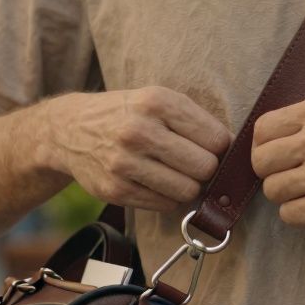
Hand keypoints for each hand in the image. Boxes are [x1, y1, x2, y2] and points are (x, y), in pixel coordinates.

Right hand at [46, 87, 232, 211]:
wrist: (69, 130)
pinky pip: (164, 205)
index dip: (220, 147)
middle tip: (193, 163)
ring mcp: (124, 162)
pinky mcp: (114, 189)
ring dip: (188, 186)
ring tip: (175, 173)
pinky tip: (155, 181)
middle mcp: (139, 131)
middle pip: (205, 167)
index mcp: (156, 102)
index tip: (210, 147)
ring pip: (187, 191)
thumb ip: (194, 120)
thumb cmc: (126, 113)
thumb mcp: (156, 99)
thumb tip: (234, 153)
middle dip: (205, 169)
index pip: (216, 138)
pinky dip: (167, 198)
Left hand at [252, 95, 304, 234]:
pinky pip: (288, 215)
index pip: (262, 129)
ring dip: (289, 196)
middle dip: (272, 173)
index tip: (278, 156)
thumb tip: (265, 142)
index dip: (265, 146)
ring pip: (272, 191)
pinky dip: (303, 215)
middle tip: (295, 178)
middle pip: (260, 162)